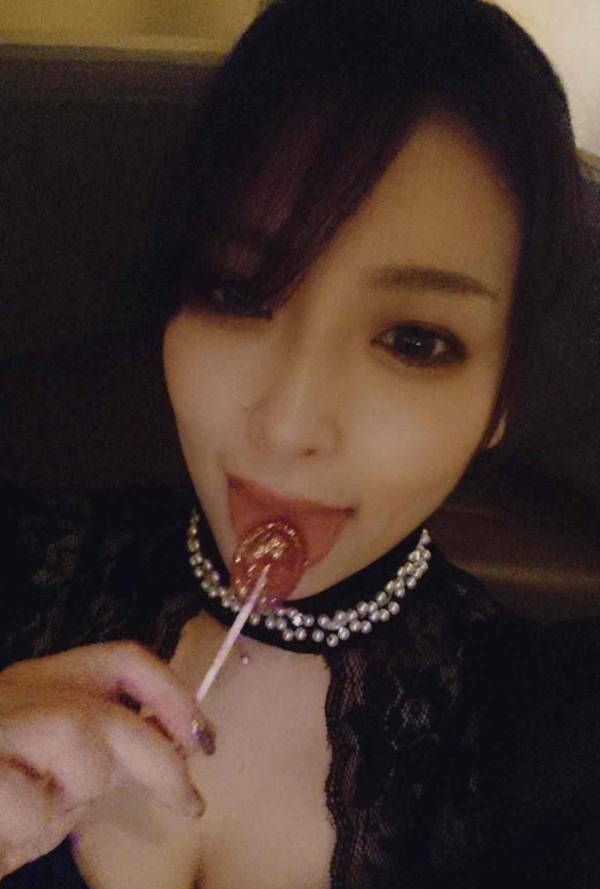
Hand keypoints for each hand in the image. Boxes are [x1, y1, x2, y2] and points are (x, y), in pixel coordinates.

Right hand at [0, 642, 204, 878]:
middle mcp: (18, 690)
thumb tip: (178, 749)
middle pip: (111, 705)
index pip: (122, 659)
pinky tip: (5, 826)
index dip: (171, 691)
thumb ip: (105, 755)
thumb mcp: (56, 776)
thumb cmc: (1, 798)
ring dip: (78, 790)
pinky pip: (28, 798)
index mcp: (44, 682)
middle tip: (188, 799)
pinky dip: (29, 825)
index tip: (203, 738)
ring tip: (44, 809)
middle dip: (158, 758)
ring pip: (76, 736)